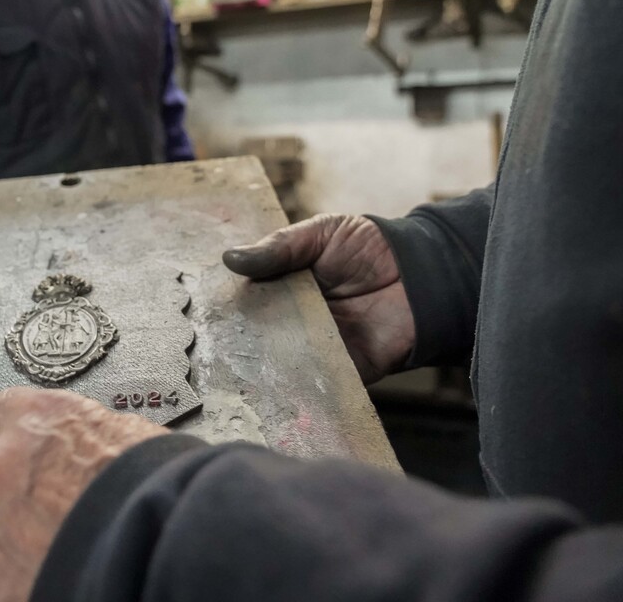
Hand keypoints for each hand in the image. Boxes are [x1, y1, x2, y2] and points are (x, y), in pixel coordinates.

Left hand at [0, 388, 166, 601]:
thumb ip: (89, 445)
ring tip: (60, 563)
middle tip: (53, 527)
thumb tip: (97, 459)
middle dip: (18, 507)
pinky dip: (9, 592)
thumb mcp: (128, 438)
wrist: (161, 539)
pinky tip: (46, 590)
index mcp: (35, 420)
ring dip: (17, 552)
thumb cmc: (159, 487)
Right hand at [223, 214, 414, 383]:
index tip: (200, 314)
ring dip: (260, 367)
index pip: (247, 301)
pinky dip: (296, 388)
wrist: (424, 274)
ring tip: (231, 373)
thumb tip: (230, 259)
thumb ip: (278, 248)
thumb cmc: (370, 247)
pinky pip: (314, 383)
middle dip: (235, 343)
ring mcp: (316, 347)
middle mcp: (294, 320)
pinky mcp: (341, 371)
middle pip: (256, 336)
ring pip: (279, 362)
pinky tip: (273, 388)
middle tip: (210, 348)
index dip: (226, 307)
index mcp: (284, 287)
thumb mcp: (319, 234)